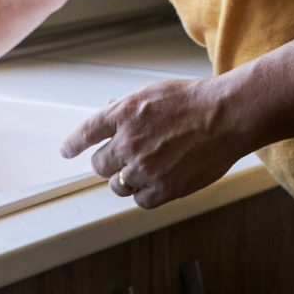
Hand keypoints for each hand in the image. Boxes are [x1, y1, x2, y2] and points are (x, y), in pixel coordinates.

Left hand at [59, 77, 244, 208]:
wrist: (226, 116)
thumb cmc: (194, 101)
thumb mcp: (152, 93)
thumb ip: (126, 107)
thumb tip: (108, 110)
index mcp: (123, 114)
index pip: (86, 133)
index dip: (73, 144)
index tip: (67, 150)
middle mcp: (128, 142)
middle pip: (99, 164)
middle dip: (107, 162)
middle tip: (122, 159)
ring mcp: (144, 167)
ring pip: (117, 185)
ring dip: (124, 180)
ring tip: (142, 171)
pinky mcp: (163, 188)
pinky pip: (140, 200)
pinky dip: (144, 194)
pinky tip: (155, 183)